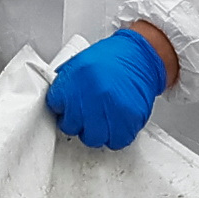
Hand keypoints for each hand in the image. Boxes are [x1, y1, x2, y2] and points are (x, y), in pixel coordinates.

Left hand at [42, 27, 172, 149]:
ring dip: (96, 131)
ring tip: (102, 117)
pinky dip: (115, 136)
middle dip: (77, 122)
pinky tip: (115, 123)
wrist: (142, 56)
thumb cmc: (113, 58)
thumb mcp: (80, 62)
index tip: (68, 106)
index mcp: (77, 77)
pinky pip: (116, 141)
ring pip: (93, 138)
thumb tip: (58, 101)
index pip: (55, 106)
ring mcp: (111, 109)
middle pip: (72, 126)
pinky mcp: (129, 120)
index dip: (62, 108)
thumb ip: (66, 83)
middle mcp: (93, 94)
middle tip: (86, 113)